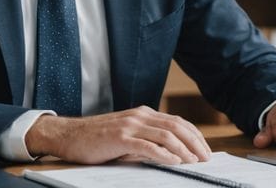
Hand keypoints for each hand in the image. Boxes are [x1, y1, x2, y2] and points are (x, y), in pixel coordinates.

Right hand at [25, 106, 211, 164]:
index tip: (205, 148)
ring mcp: (130, 125)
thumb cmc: (96, 139)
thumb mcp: (125, 136)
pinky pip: (148, 145)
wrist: (68, 135)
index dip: (194, 135)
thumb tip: (170, 154)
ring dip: (185, 149)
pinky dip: (165, 154)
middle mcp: (139, 116)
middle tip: (207, 157)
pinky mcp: (120, 138)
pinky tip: (175, 162)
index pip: (177, 122)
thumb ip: (145, 140)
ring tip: (195, 161)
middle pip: (177, 126)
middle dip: (196, 142)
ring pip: (166, 134)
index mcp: (143, 114)